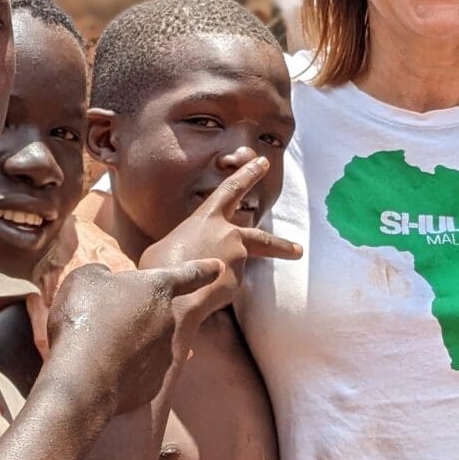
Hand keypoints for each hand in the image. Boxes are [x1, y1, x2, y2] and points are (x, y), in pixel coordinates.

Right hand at [44, 259, 221, 415]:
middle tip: (110, 319)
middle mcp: (170, 320)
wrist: (83, 373)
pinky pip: (141, 372)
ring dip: (132, 344)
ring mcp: (165, 354)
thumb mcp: (86, 278)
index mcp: (158, 288)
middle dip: (140, 314)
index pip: (188, 274)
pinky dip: (126, 370)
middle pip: (160, 313)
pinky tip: (105, 370)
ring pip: (150, 344)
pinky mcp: (155, 384)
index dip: (204, 269)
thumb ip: (103, 275)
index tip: (219, 267)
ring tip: (101, 347)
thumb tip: (106, 281)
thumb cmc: (85, 317)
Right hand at [138, 152, 301, 323]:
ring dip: (225, 279)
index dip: (248, 175)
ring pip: (235, 270)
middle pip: (261, 239)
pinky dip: (214, 292)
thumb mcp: (166, 247)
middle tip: (298, 251)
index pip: (231, 189)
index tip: (263, 163)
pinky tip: (198, 296)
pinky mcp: (239, 281)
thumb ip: (188, 246)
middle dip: (281, 245)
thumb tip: (192, 257)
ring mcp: (237, 258)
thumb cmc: (160, 267)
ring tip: (208, 288)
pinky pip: (226, 287)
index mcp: (206, 218)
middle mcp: (228, 234)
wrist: (170, 292)